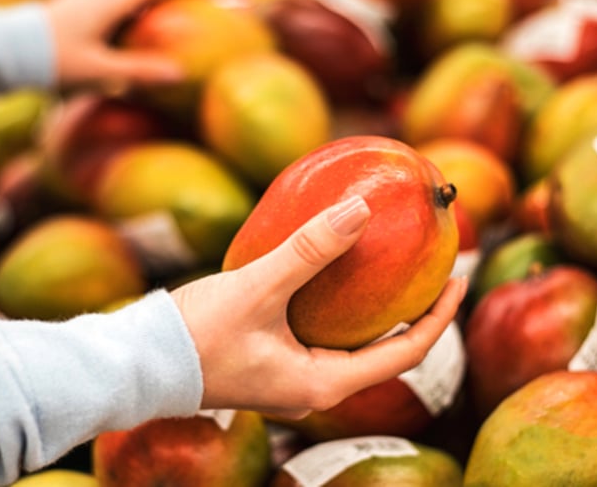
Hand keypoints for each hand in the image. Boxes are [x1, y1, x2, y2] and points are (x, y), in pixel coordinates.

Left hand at [43, 0, 223, 90]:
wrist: (5, 52)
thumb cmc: (52, 61)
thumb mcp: (98, 70)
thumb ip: (139, 71)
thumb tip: (180, 74)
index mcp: (111, 0)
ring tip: (174, 8)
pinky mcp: (75, 9)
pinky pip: (114, 1)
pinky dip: (134, 7)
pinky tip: (134, 24)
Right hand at [171, 195, 467, 419]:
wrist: (136, 364)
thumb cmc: (194, 336)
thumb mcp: (257, 288)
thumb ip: (310, 250)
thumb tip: (362, 209)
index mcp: (321, 383)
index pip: (405, 353)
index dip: (439, 315)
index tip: (460, 276)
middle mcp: (311, 388)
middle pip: (383, 350)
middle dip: (411, 308)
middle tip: (429, 266)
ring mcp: (288, 378)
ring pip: (349, 342)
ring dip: (373, 307)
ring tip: (388, 264)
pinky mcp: (268, 363)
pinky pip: (319, 334)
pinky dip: (337, 306)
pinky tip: (330, 272)